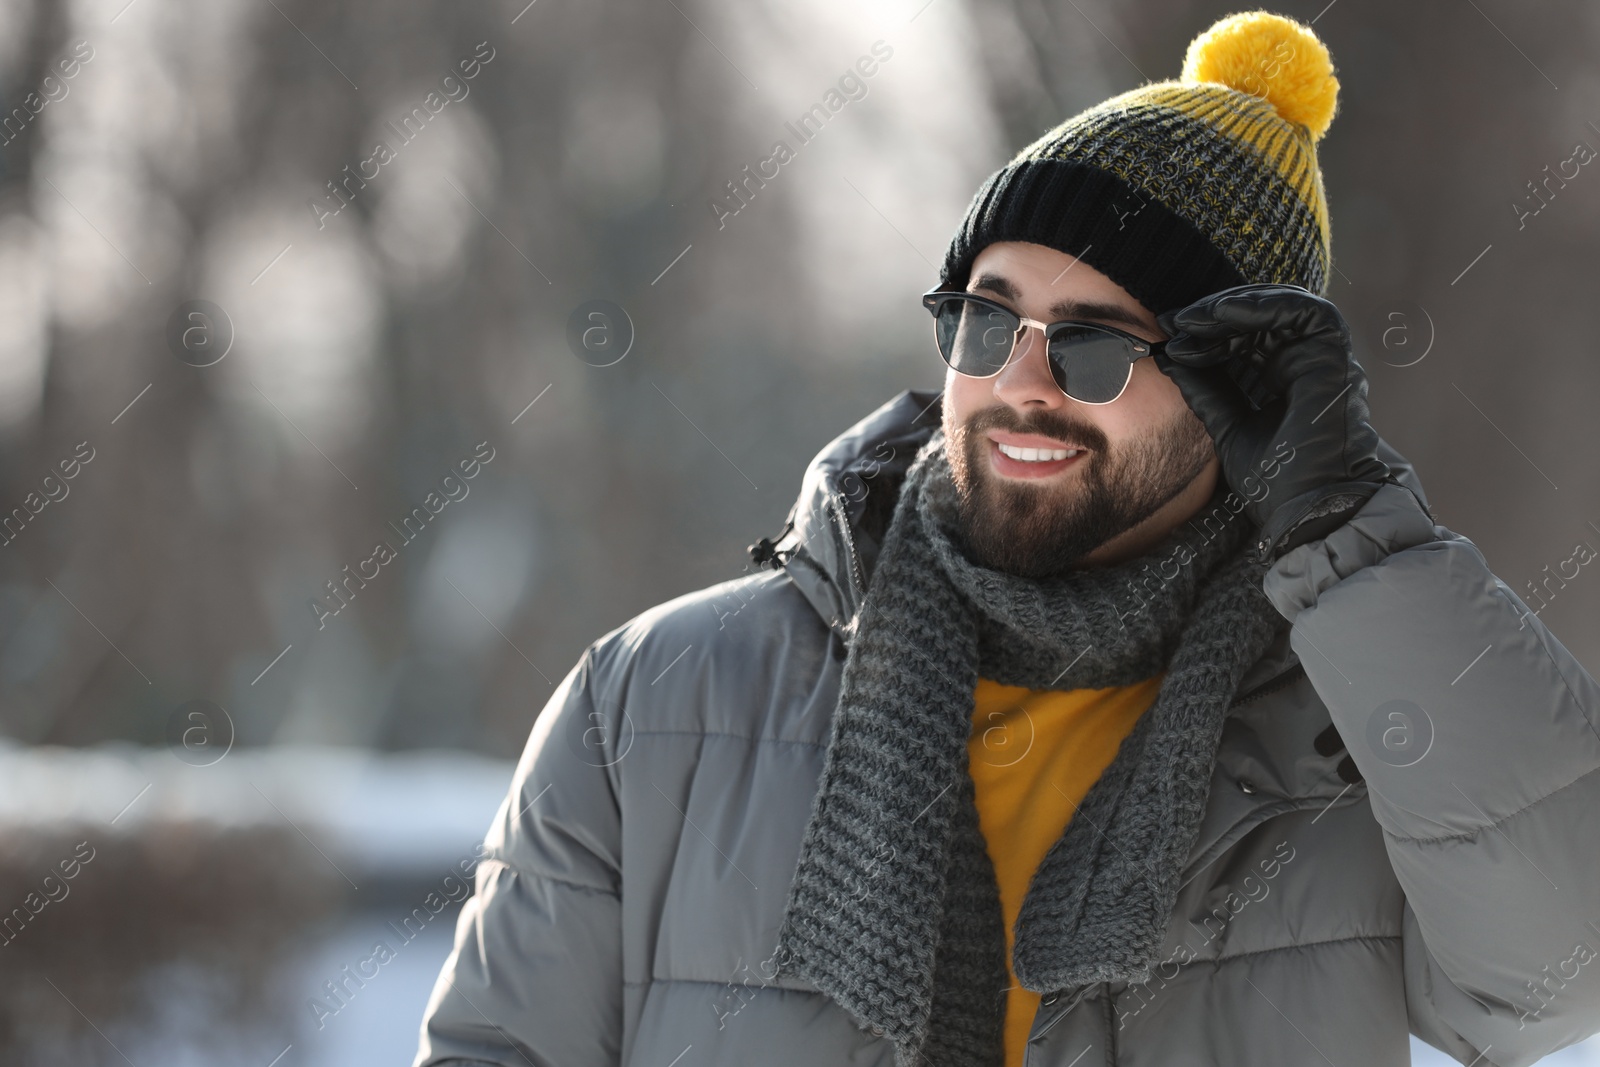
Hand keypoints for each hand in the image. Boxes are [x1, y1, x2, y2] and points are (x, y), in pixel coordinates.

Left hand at [1153, 283, 1392, 564]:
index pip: (1243, 339)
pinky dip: (1262, 306)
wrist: (1305, 511)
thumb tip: (1170, 358)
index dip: (1206, 332)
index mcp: (1282, 380)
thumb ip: (1206, 391)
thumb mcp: (1227, 426)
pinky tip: (1222, 314)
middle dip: (1211, 316)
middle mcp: (1304, 365)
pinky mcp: (1334, 357)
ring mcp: (1321, 360)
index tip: (1167, 336)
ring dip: (1231, 307)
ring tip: (1191, 319)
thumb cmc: (1277, 482)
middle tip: (1172, 323)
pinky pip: (1304, 312)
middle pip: (1257, 320)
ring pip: (1278, 308)